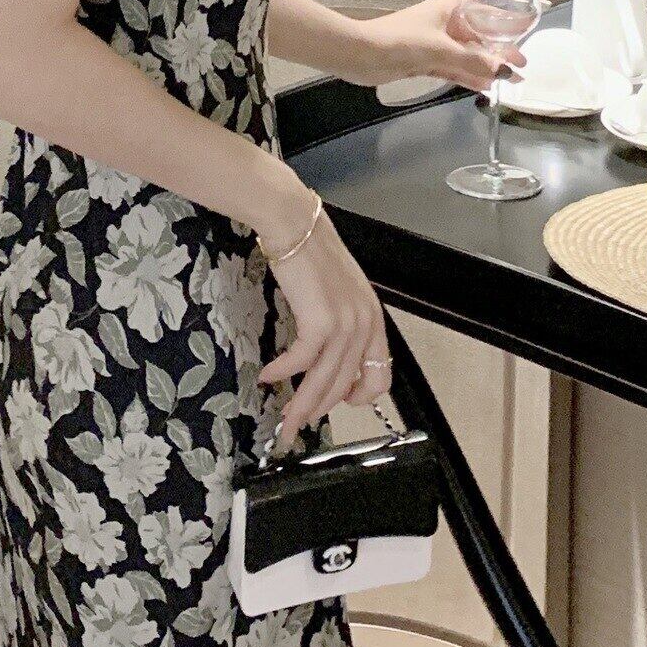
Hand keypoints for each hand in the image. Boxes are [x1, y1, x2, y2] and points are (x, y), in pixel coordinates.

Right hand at [257, 195, 392, 454]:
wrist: (294, 223)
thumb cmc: (310, 251)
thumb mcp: (338, 289)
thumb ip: (340, 320)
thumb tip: (323, 350)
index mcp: (373, 317)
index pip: (380, 376)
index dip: (359, 398)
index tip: (337, 404)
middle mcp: (365, 324)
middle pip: (345, 386)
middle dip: (319, 409)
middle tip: (298, 422)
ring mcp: (345, 325)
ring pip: (324, 382)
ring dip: (301, 403)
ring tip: (284, 414)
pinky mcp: (320, 322)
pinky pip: (300, 362)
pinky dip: (282, 373)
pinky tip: (267, 375)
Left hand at [352, 0, 527, 92]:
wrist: (359, 55)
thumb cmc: (398, 40)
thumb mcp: (439, 49)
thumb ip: (472, 61)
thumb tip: (504, 70)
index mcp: (447, 9)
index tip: (521, 5)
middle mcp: (443, 24)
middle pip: (478, 31)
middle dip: (500, 45)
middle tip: (521, 61)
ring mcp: (434, 44)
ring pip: (468, 54)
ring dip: (488, 65)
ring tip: (512, 78)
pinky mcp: (425, 63)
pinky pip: (455, 69)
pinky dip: (470, 77)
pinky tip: (487, 86)